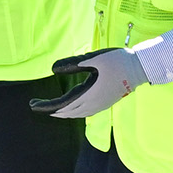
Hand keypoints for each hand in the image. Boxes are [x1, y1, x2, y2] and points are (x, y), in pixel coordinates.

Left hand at [29, 48, 148, 118]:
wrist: (139, 68)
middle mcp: (93, 104)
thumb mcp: (93, 58)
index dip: (46, 106)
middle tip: (35, 106)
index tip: (33, 105)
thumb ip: (73, 64)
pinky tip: (71, 109)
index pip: (62, 105)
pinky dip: (73, 112)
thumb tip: (52, 69)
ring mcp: (100, 105)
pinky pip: (84, 113)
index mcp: (88, 94)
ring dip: (62, 113)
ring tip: (50, 109)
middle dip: (50, 110)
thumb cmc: (117, 61)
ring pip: (76, 114)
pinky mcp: (105, 103)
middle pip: (67, 112)